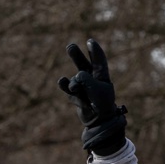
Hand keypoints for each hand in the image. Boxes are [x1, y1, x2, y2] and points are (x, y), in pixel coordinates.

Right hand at [58, 38, 127, 156]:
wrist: (98, 122)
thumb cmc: (102, 105)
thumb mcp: (97, 90)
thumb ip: (85, 79)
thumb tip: (72, 78)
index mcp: (102, 76)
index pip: (98, 60)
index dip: (94, 50)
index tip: (90, 41)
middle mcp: (91, 79)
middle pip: (82, 64)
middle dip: (76, 55)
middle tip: (70, 47)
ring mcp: (82, 87)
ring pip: (74, 77)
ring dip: (72, 79)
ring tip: (73, 82)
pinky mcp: (74, 95)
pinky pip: (67, 86)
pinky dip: (65, 85)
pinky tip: (62, 81)